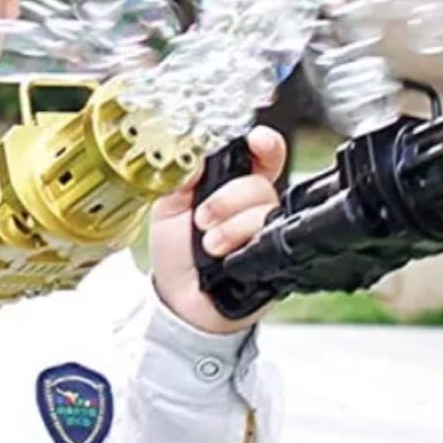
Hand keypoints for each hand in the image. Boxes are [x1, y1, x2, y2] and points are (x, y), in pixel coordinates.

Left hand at [150, 126, 284, 334]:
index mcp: (229, 183)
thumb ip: (182, 176)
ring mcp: (265, 230)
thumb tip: (193, 149)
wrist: (181, 301)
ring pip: (265, 209)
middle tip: (203, 218)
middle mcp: (251, 204)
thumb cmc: (176, 254)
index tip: (257, 141)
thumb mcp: (168, 206)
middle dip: (229, 198)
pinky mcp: (274, 256)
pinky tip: (224, 256)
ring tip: (209, 245)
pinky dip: (241, 244)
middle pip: (261, 181)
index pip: (259, 155)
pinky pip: (270, 239)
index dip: (264, 144)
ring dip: (230, 226)